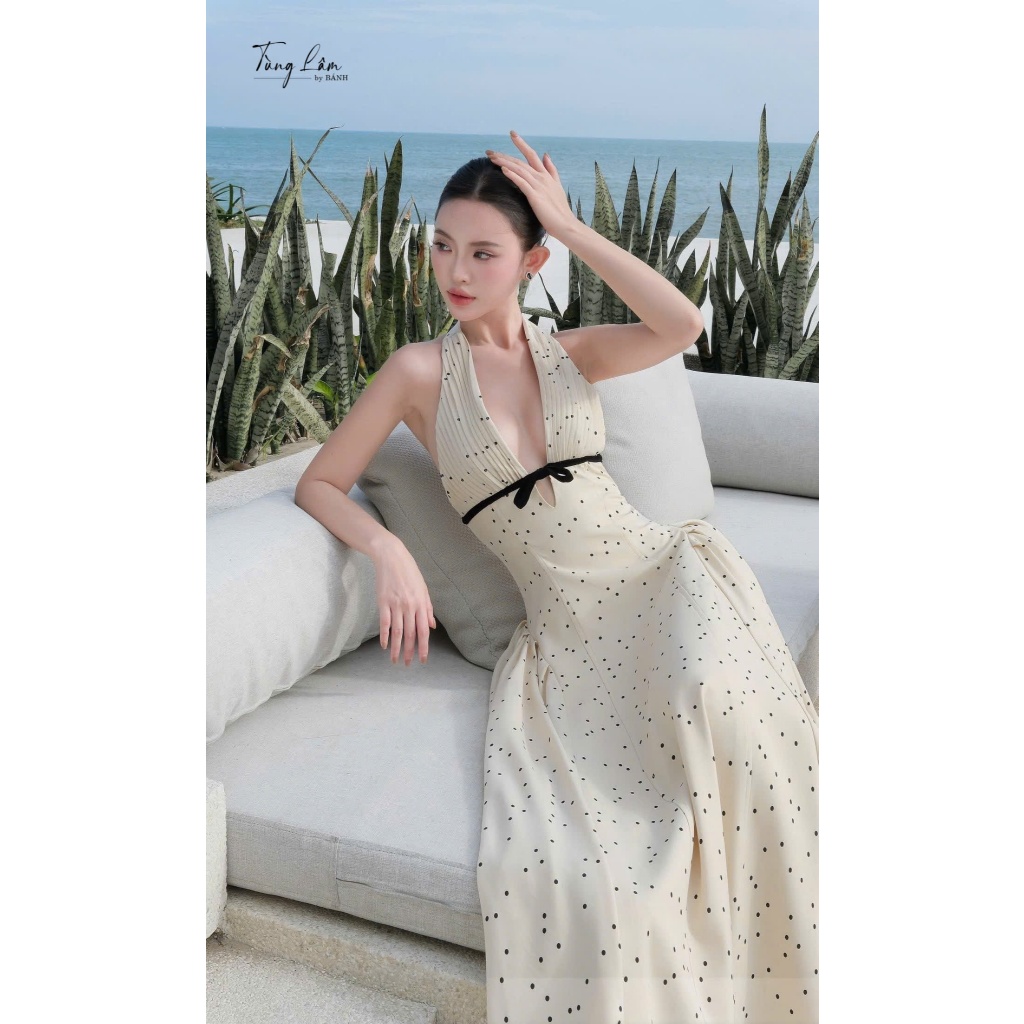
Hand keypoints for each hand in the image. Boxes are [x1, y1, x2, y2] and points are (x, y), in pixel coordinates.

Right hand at [373, 539, 435, 665]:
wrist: (392, 557)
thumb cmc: (409, 572)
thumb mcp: (423, 589)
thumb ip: (428, 608)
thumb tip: (432, 626)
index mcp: (421, 604)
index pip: (423, 631)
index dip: (424, 647)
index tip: (423, 659)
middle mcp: (409, 606)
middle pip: (410, 634)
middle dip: (410, 652)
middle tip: (408, 664)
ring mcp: (396, 604)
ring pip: (397, 632)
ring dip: (396, 648)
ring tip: (395, 660)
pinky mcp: (383, 602)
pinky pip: (384, 623)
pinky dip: (384, 636)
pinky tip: (384, 646)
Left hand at [485, 131, 574, 240]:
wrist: (566, 225)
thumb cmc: (560, 210)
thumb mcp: (557, 186)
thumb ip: (551, 170)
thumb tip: (546, 155)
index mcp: (545, 175)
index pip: (531, 155)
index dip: (521, 144)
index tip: (512, 134)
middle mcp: (541, 177)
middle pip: (520, 161)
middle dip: (504, 155)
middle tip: (489, 151)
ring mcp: (539, 186)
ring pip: (519, 169)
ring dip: (504, 162)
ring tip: (491, 158)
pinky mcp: (535, 196)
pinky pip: (522, 182)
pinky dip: (512, 175)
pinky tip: (502, 169)